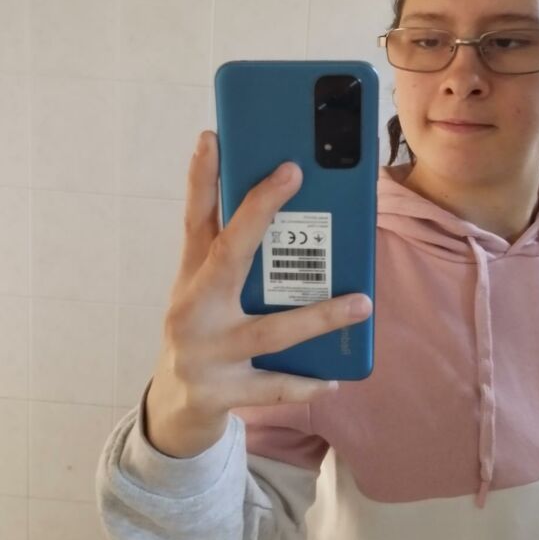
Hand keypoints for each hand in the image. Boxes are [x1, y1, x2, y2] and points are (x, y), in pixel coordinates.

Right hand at [145, 130, 371, 456]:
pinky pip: (271, 388)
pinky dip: (303, 384)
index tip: (213, 137)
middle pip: (226, 255)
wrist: (176, 403)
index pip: (194, 220)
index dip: (201, 178)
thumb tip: (296, 227)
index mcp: (190, 277)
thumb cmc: (204, 330)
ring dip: (318, 316)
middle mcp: (191, 308)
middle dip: (258, 211)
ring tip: (362, 302)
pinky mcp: (218, 393)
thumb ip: (241, 261)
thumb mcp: (209, 292)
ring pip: (268, 330)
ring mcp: (203, 352)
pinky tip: (333, 379)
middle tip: (292, 172)